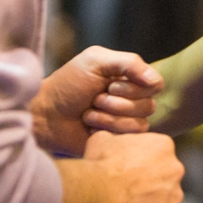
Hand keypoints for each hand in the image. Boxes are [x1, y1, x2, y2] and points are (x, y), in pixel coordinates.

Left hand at [32, 46, 163, 156]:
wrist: (46, 114)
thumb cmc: (68, 84)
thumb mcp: (96, 61)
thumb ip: (129, 63)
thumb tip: (156, 81)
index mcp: (129, 78)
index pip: (154, 84)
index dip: (134, 87)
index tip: (110, 84)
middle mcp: (131, 100)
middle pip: (148, 105)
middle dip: (118, 103)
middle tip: (96, 98)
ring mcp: (125, 121)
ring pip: (139, 123)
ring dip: (110, 117)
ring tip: (90, 114)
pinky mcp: (118, 141)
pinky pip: (130, 138)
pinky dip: (107, 129)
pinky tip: (91, 127)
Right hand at [85, 131, 183, 202]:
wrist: (102, 195)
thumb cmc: (102, 165)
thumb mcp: (102, 140)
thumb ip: (116, 141)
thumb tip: (112, 143)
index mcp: (163, 145)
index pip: (158, 154)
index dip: (141, 165)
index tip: (128, 173)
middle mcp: (176, 168)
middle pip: (165, 178)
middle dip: (150, 185)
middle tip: (129, 193)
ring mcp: (177, 195)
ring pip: (166, 202)